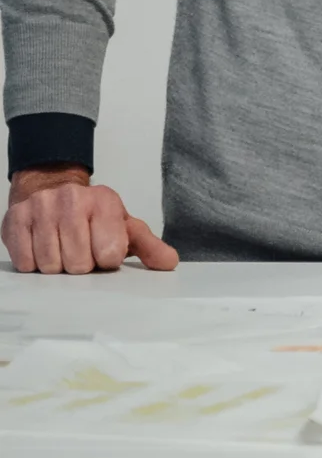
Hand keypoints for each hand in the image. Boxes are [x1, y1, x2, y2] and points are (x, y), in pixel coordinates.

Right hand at [4, 167, 178, 273]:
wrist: (53, 191)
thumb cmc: (93, 217)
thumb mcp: (125, 227)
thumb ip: (149, 246)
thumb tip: (170, 264)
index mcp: (105, 201)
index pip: (110, 253)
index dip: (107, 261)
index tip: (105, 254)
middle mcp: (72, 199)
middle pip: (78, 264)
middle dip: (81, 265)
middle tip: (81, 252)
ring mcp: (41, 208)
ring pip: (51, 265)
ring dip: (58, 266)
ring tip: (62, 250)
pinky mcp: (15, 219)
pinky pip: (26, 262)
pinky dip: (34, 264)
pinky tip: (43, 249)